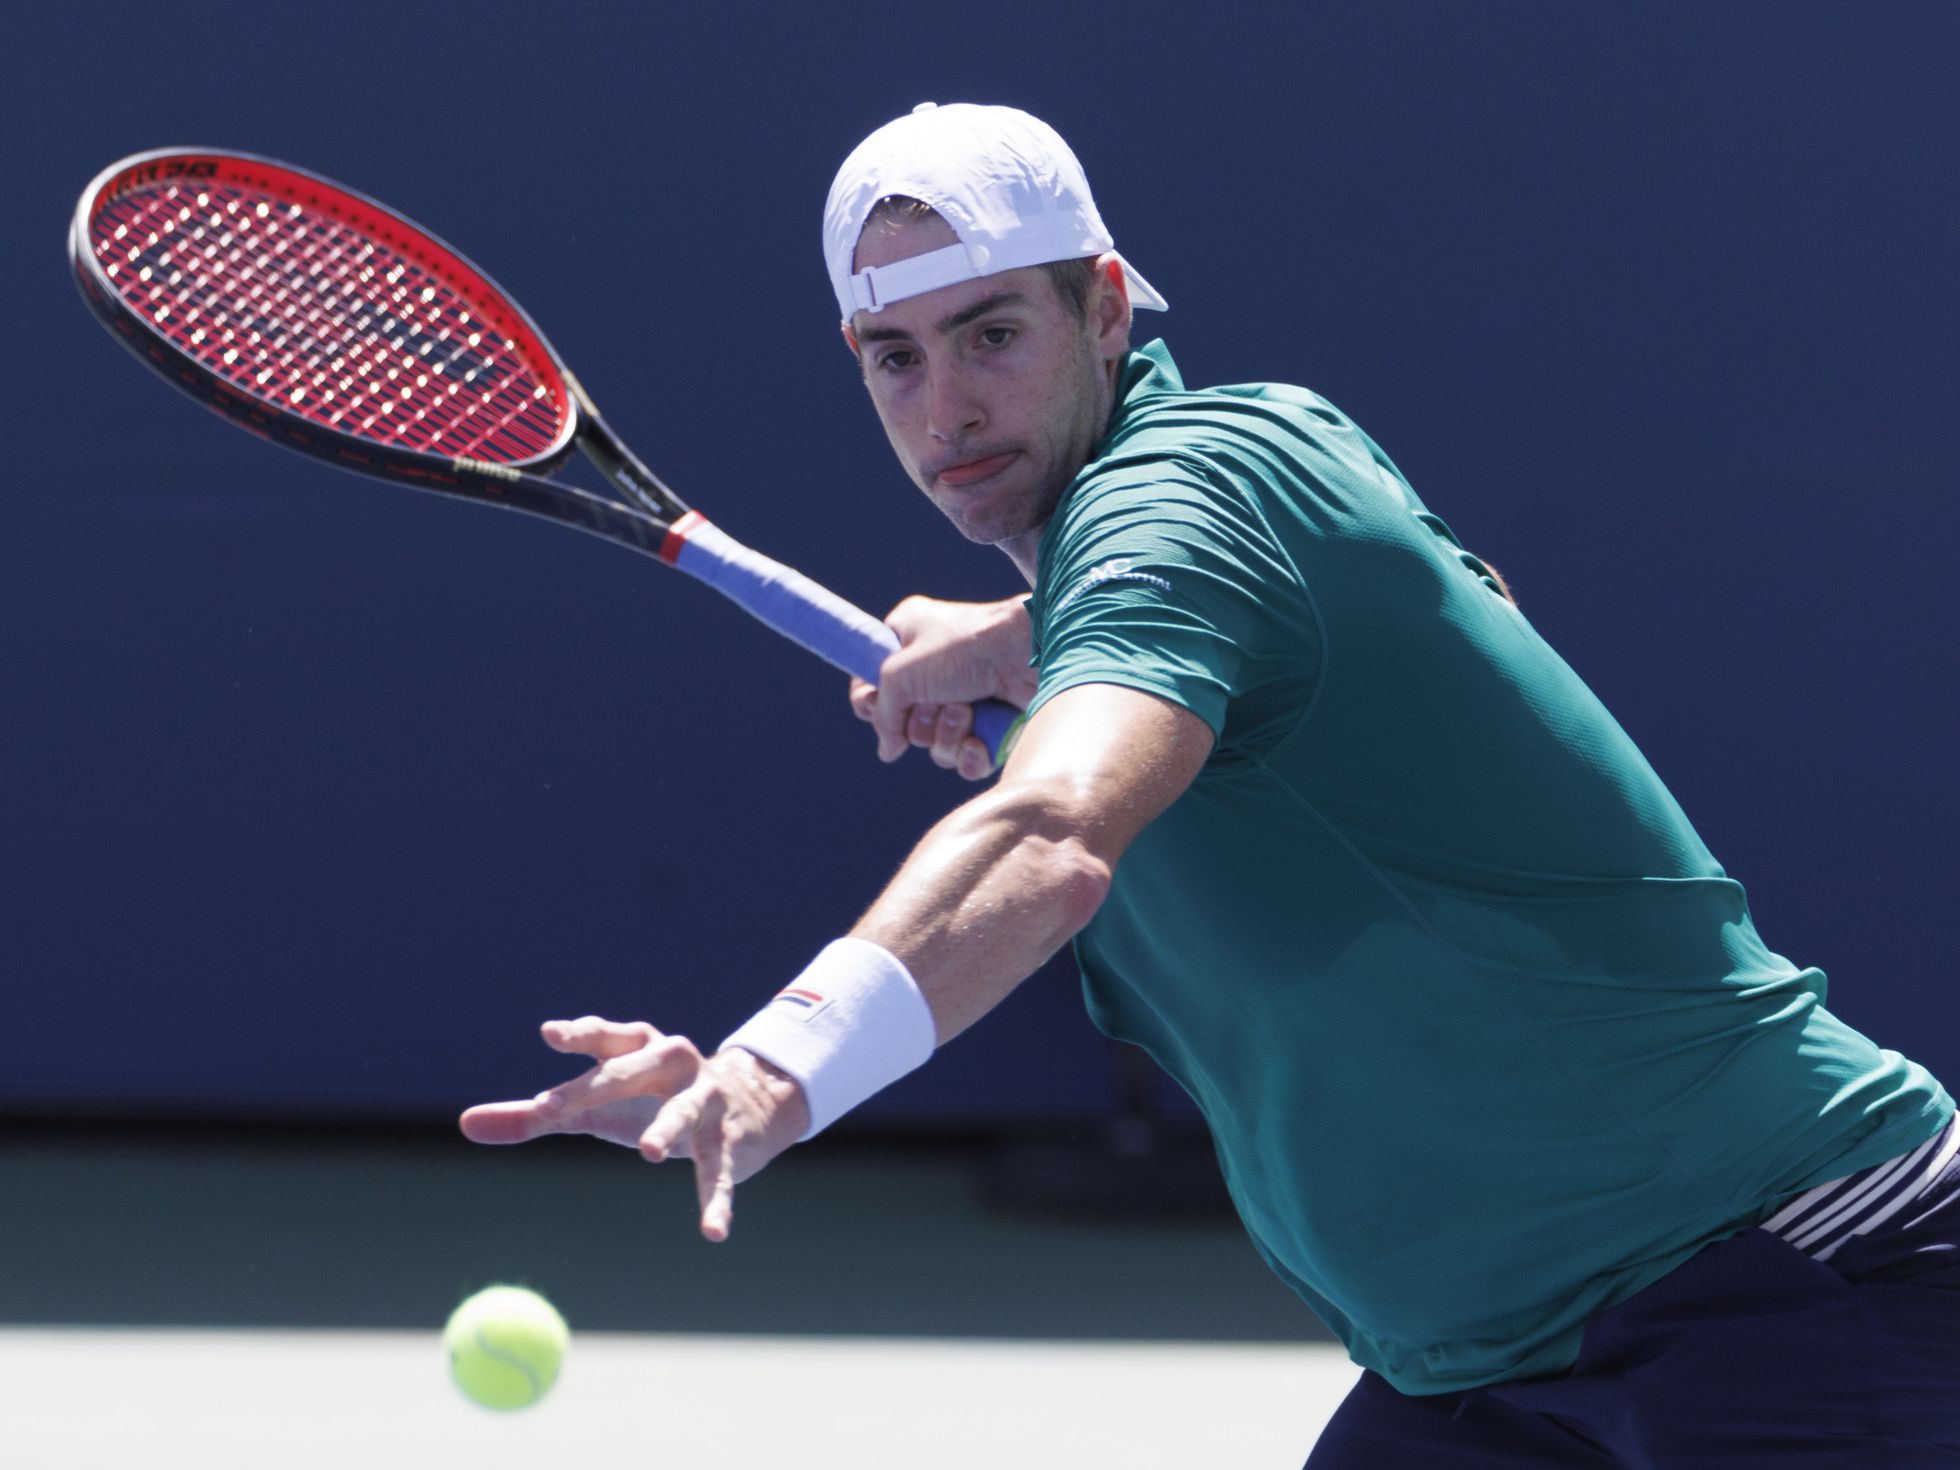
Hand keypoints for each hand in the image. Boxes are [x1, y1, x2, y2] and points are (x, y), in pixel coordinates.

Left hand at [459, 1016, 809, 1241]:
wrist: (744, 1100)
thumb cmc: (647, 1099)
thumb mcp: (591, 1105)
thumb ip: (532, 1116)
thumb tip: (464, 1124)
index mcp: (636, 1047)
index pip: (605, 1036)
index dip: (579, 1034)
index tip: (550, 1034)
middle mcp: (672, 1063)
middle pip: (630, 1070)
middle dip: (594, 1087)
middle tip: (554, 1107)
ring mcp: (703, 1099)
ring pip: (682, 1113)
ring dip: (667, 1129)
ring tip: (649, 1152)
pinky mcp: (727, 1138)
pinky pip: (717, 1171)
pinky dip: (716, 1201)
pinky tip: (713, 1233)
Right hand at [851, 594, 1036, 779]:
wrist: (1031, 653)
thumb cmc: (966, 645)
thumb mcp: (902, 670)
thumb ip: (882, 712)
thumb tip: (888, 750)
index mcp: (910, 639)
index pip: (872, 681)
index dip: (869, 701)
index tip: (872, 708)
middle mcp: (935, 671)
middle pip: (904, 722)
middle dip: (919, 722)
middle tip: (936, 702)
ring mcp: (966, 699)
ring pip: (935, 745)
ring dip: (946, 735)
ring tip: (965, 711)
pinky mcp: (992, 725)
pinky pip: (965, 760)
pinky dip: (968, 756)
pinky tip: (978, 740)